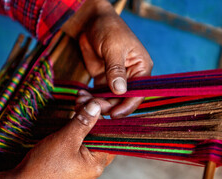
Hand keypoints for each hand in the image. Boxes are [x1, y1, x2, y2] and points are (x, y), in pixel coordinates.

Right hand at [0, 101, 112, 178]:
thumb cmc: (44, 166)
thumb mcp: (65, 140)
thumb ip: (83, 121)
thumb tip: (97, 105)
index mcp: (98, 163)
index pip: (111, 134)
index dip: (105, 115)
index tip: (95, 99)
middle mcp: (94, 165)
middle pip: (101, 134)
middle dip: (93, 114)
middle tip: (82, 98)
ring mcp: (82, 165)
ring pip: (90, 136)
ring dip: (84, 119)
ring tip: (77, 101)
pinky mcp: (71, 162)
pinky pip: (80, 142)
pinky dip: (77, 128)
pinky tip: (72, 115)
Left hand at [62, 0, 152, 117]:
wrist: (91, 21)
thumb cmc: (108, 28)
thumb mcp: (113, 47)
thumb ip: (116, 69)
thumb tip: (120, 91)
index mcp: (141, 69)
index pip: (138, 94)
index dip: (127, 106)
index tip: (113, 114)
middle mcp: (131, 77)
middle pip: (121, 100)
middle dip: (106, 106)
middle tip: (90, 108)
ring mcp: (116, 80)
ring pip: (108, 100)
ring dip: (95, 104)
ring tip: (81, 102)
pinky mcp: (102, 80)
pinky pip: (98, 95)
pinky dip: (89, 98)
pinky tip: (80, 96)